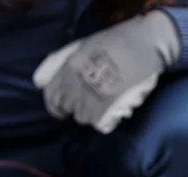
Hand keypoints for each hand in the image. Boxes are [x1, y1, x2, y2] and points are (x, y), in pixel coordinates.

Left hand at [33, 10, 180, 133]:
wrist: (145, 44)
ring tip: (102, 104)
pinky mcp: (109, 110)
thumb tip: (42, 81)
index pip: (51, 98)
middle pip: (68, 110)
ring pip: (84, 118)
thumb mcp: (83, 46)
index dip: (56, 107)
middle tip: (88, 103)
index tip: (61, 110)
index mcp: (68, 69)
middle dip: (75, 108)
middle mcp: (76, 86)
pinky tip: (114, 108)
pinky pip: (100, 124)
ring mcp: (92, 100)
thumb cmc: (117, 41)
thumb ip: (63, 63)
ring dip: (91, 113)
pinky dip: (106, 120)